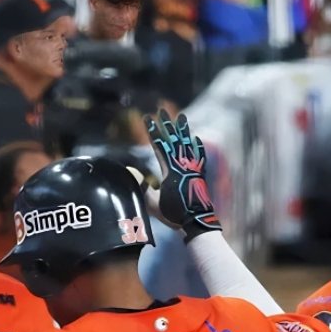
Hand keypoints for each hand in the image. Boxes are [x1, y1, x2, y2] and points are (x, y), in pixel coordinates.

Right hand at [145, 110, 221, 238]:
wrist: (196, 221)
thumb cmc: (173, 214)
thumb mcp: (153, 203)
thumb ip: (142, 189)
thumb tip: (131, 174)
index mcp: (170, 169)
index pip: (159, 145)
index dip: (152, 131)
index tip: (147, 118)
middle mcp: (182, 165)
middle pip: (173, 139)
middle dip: (166, 124)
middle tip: (161, 110)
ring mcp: (192, 168)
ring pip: (187, 144)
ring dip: (183, 130)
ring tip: (181, 117)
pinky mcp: (199, 174)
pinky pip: (198, 155)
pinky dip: (196, 146)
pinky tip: (195, 138)